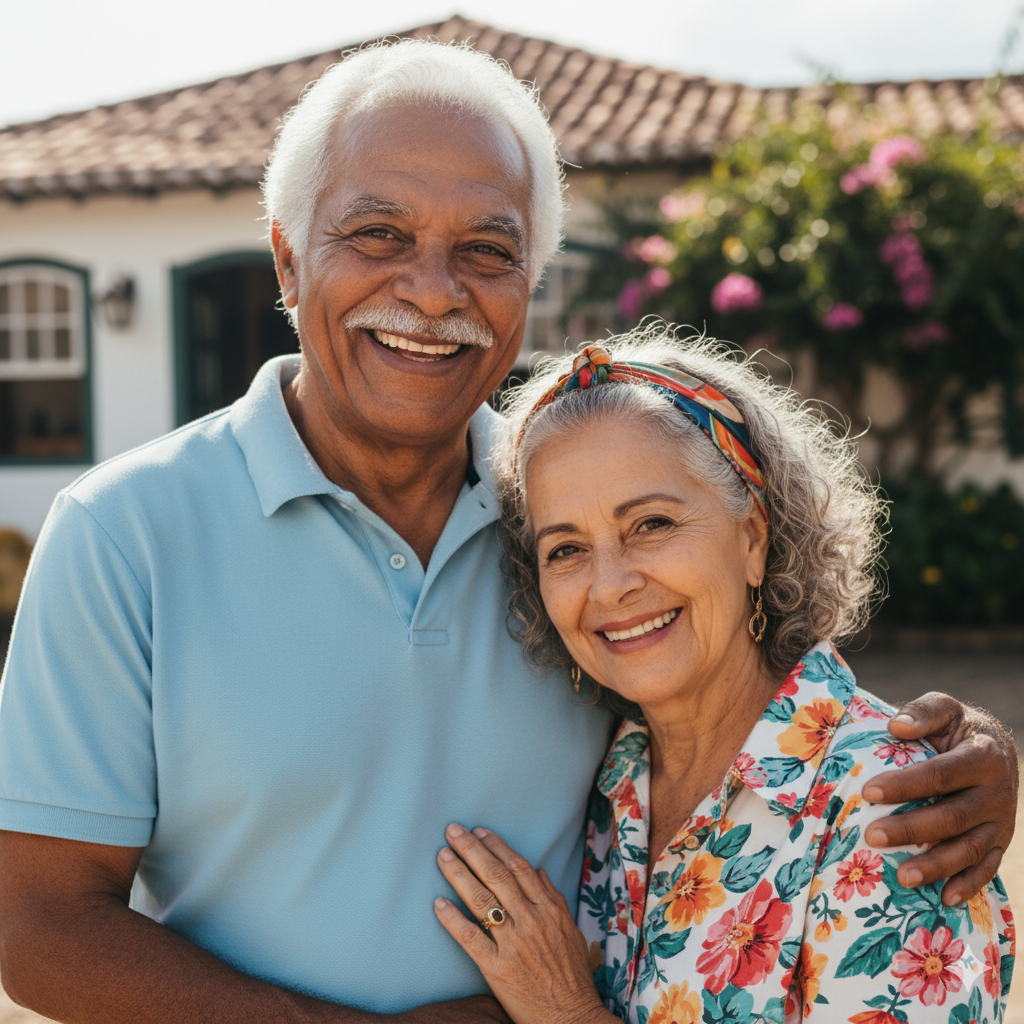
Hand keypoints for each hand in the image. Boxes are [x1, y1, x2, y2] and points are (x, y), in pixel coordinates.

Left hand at [434, 824, 614, 1023]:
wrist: (571, 1017)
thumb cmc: (572, 975)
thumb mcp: (571, 930)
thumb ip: (553, 898)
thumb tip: (538, 870)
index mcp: (549, 909)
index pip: (518, 867)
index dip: (496, 845)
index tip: (479, 831)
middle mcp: (531, 920)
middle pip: (496, 875)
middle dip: (472, 849)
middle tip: (453, 830)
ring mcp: (513, 943)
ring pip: (481, 900)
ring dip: (459, 874)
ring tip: (443, 856)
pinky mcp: (497, 968)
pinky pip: (470, 938)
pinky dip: (452, 919)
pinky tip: (438, 904)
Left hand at [861, 692, 1018, 905]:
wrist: (999, 750)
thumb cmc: (958, 729)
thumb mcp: (945, 709)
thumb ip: (923, 712)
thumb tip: (896, 727)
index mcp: (984, 756)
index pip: (940, 775)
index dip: (905, 785)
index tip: (868, 791)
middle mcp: (997, 793)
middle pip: (951, 816)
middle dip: (910, 829)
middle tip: (872, 836)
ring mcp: (1001, 822)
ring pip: (969, 849)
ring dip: (935, 866)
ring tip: (901, 877)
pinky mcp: (1000, 843)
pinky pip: (987, 869)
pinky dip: (968, 886)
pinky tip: (944, 899)